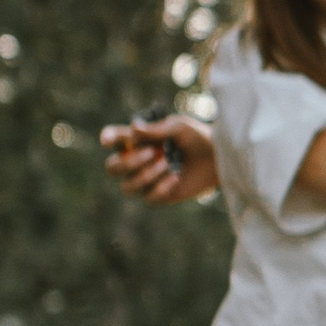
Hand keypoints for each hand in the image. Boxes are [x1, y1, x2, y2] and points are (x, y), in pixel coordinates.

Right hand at [102, 116, 216, 204]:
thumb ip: (157, 129)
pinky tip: (176, 176)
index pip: (112, 139)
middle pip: (112, 168)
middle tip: (152, 152)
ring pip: (127, 187)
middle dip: (127, 162)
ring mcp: (145, 181)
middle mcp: (135, 162)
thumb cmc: (196, 138)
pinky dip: (161, 187)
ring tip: (168, 163)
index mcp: (135, 140)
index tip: (109, 140)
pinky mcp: (159, 196)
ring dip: (146, 175)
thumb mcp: (179, 128)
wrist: (218, 158)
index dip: (107, 139)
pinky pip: (149, 197)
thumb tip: (134, 128)